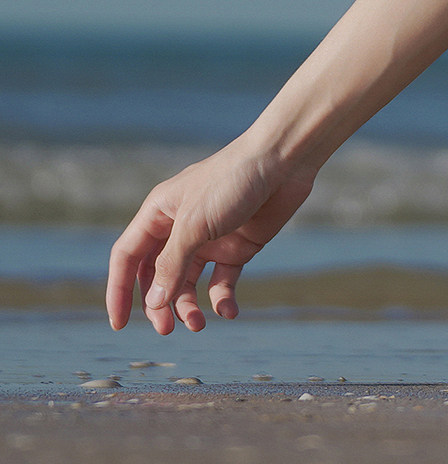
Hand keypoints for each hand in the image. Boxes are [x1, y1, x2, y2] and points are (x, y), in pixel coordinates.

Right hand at [106, 140, 317, 333]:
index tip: (119, 324)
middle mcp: (181, 227)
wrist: (285, 160)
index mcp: (160, 213)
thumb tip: (153, 302)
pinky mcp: (237, 245)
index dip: (119, 290)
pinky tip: (228, 312)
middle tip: (165, 330)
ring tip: (197, 324)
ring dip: (188, 306)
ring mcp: (209, 238)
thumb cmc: (233, 181)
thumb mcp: (194, 224)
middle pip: (156, 276)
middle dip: (158, 304)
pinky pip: (222, 281)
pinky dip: (222, 299)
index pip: (128, 257)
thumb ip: (171, 264)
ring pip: (188, 283)